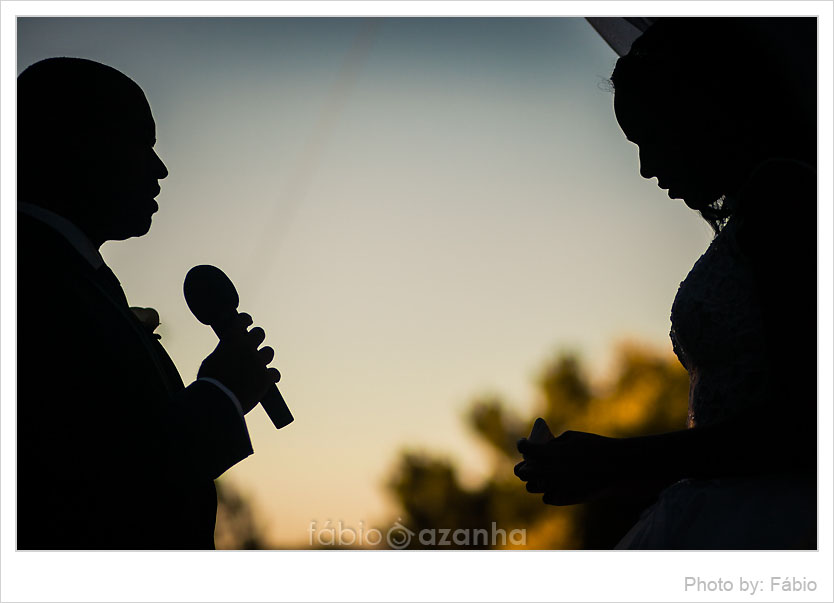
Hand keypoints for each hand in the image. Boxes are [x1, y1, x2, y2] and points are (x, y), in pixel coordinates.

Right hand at [197, 312, 280, 413]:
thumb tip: (228, 353)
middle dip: (256, 338)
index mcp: (231, 340)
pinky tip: (266, 380)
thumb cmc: (209, 383)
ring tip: (256, 366)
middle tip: (251, 346)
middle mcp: (247, 347)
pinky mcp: (266, 378)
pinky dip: (271, 377)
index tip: (248, 322)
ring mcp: (258, 362)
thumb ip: (223, 352)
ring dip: (263, 357)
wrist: (218, 402)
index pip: (243, 320)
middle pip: (260, 333)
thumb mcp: (210, 361)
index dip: (246, 320)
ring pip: (268, 352)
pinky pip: (275, 373)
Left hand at [514, 430, 628, 504]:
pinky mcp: (563, 499)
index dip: (522, 444)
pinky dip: (549, 491)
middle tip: (531, 461)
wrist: (616, 467)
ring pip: (531, 487)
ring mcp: (554, 486)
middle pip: (522, 472)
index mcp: (547, 453)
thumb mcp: (572, 437)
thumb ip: (553, 444)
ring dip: (534, 480)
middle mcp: (546, 471)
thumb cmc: (596, 447)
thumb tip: (543, 448)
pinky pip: (547, 497)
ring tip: (543, 474)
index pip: (524, 448)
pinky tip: (555, 485)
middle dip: (525, 465)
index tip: (523, 443)